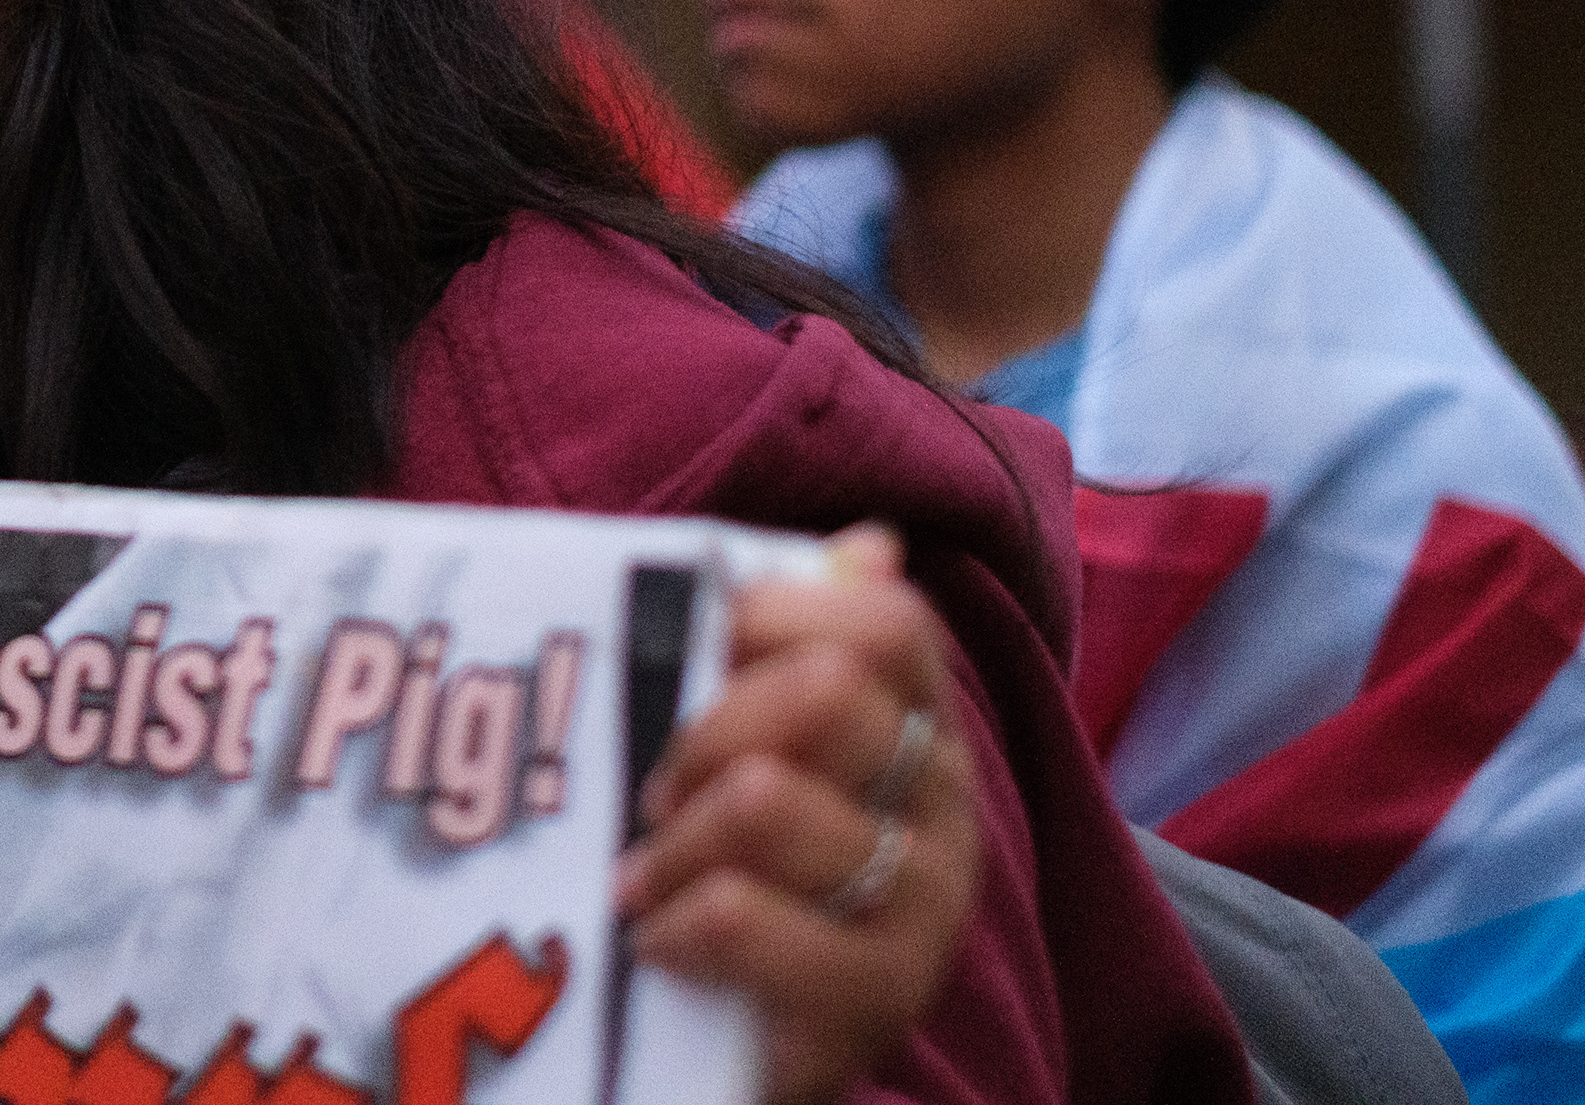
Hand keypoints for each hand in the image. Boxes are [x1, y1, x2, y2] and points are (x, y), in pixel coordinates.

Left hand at [616, 527, 980, 1104]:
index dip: (773, 613)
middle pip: (822, 692)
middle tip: (654, 790)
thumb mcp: (756, 743)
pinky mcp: (876, 996)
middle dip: (703, 729)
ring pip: (765, 800)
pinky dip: (672, 921)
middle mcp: (943, 802)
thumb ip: (789, 640)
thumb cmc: (749, 869)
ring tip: (641, 877)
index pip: (887, 619)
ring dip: (670, 840)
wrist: (747, 1043)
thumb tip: (870, 542)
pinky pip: (742, 915)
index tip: (697, 656)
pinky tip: (655, 939)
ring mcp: (922, 903)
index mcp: (920, 721)